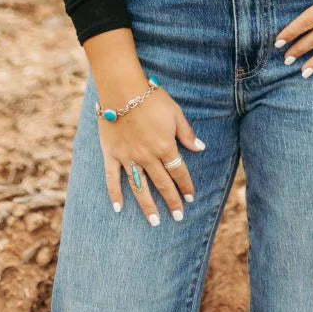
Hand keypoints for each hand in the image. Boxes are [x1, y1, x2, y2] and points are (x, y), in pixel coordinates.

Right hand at [97, 82, 205, 224]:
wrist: (122, 89)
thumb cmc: (151, 98)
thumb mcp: (175, 113)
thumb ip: (186, 133)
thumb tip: (200, 148)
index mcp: (165, 146)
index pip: (178, 171)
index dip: (186, 185)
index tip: (191, 198)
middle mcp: (148, 157)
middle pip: (162, 183)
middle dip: (172, 201)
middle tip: (178, 217)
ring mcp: (128, 158)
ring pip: (140, 187)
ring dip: (148, 206)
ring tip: (155, 222)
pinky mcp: (112, 155)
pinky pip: (112, 179)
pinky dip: (114, 194)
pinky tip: (118, 208)